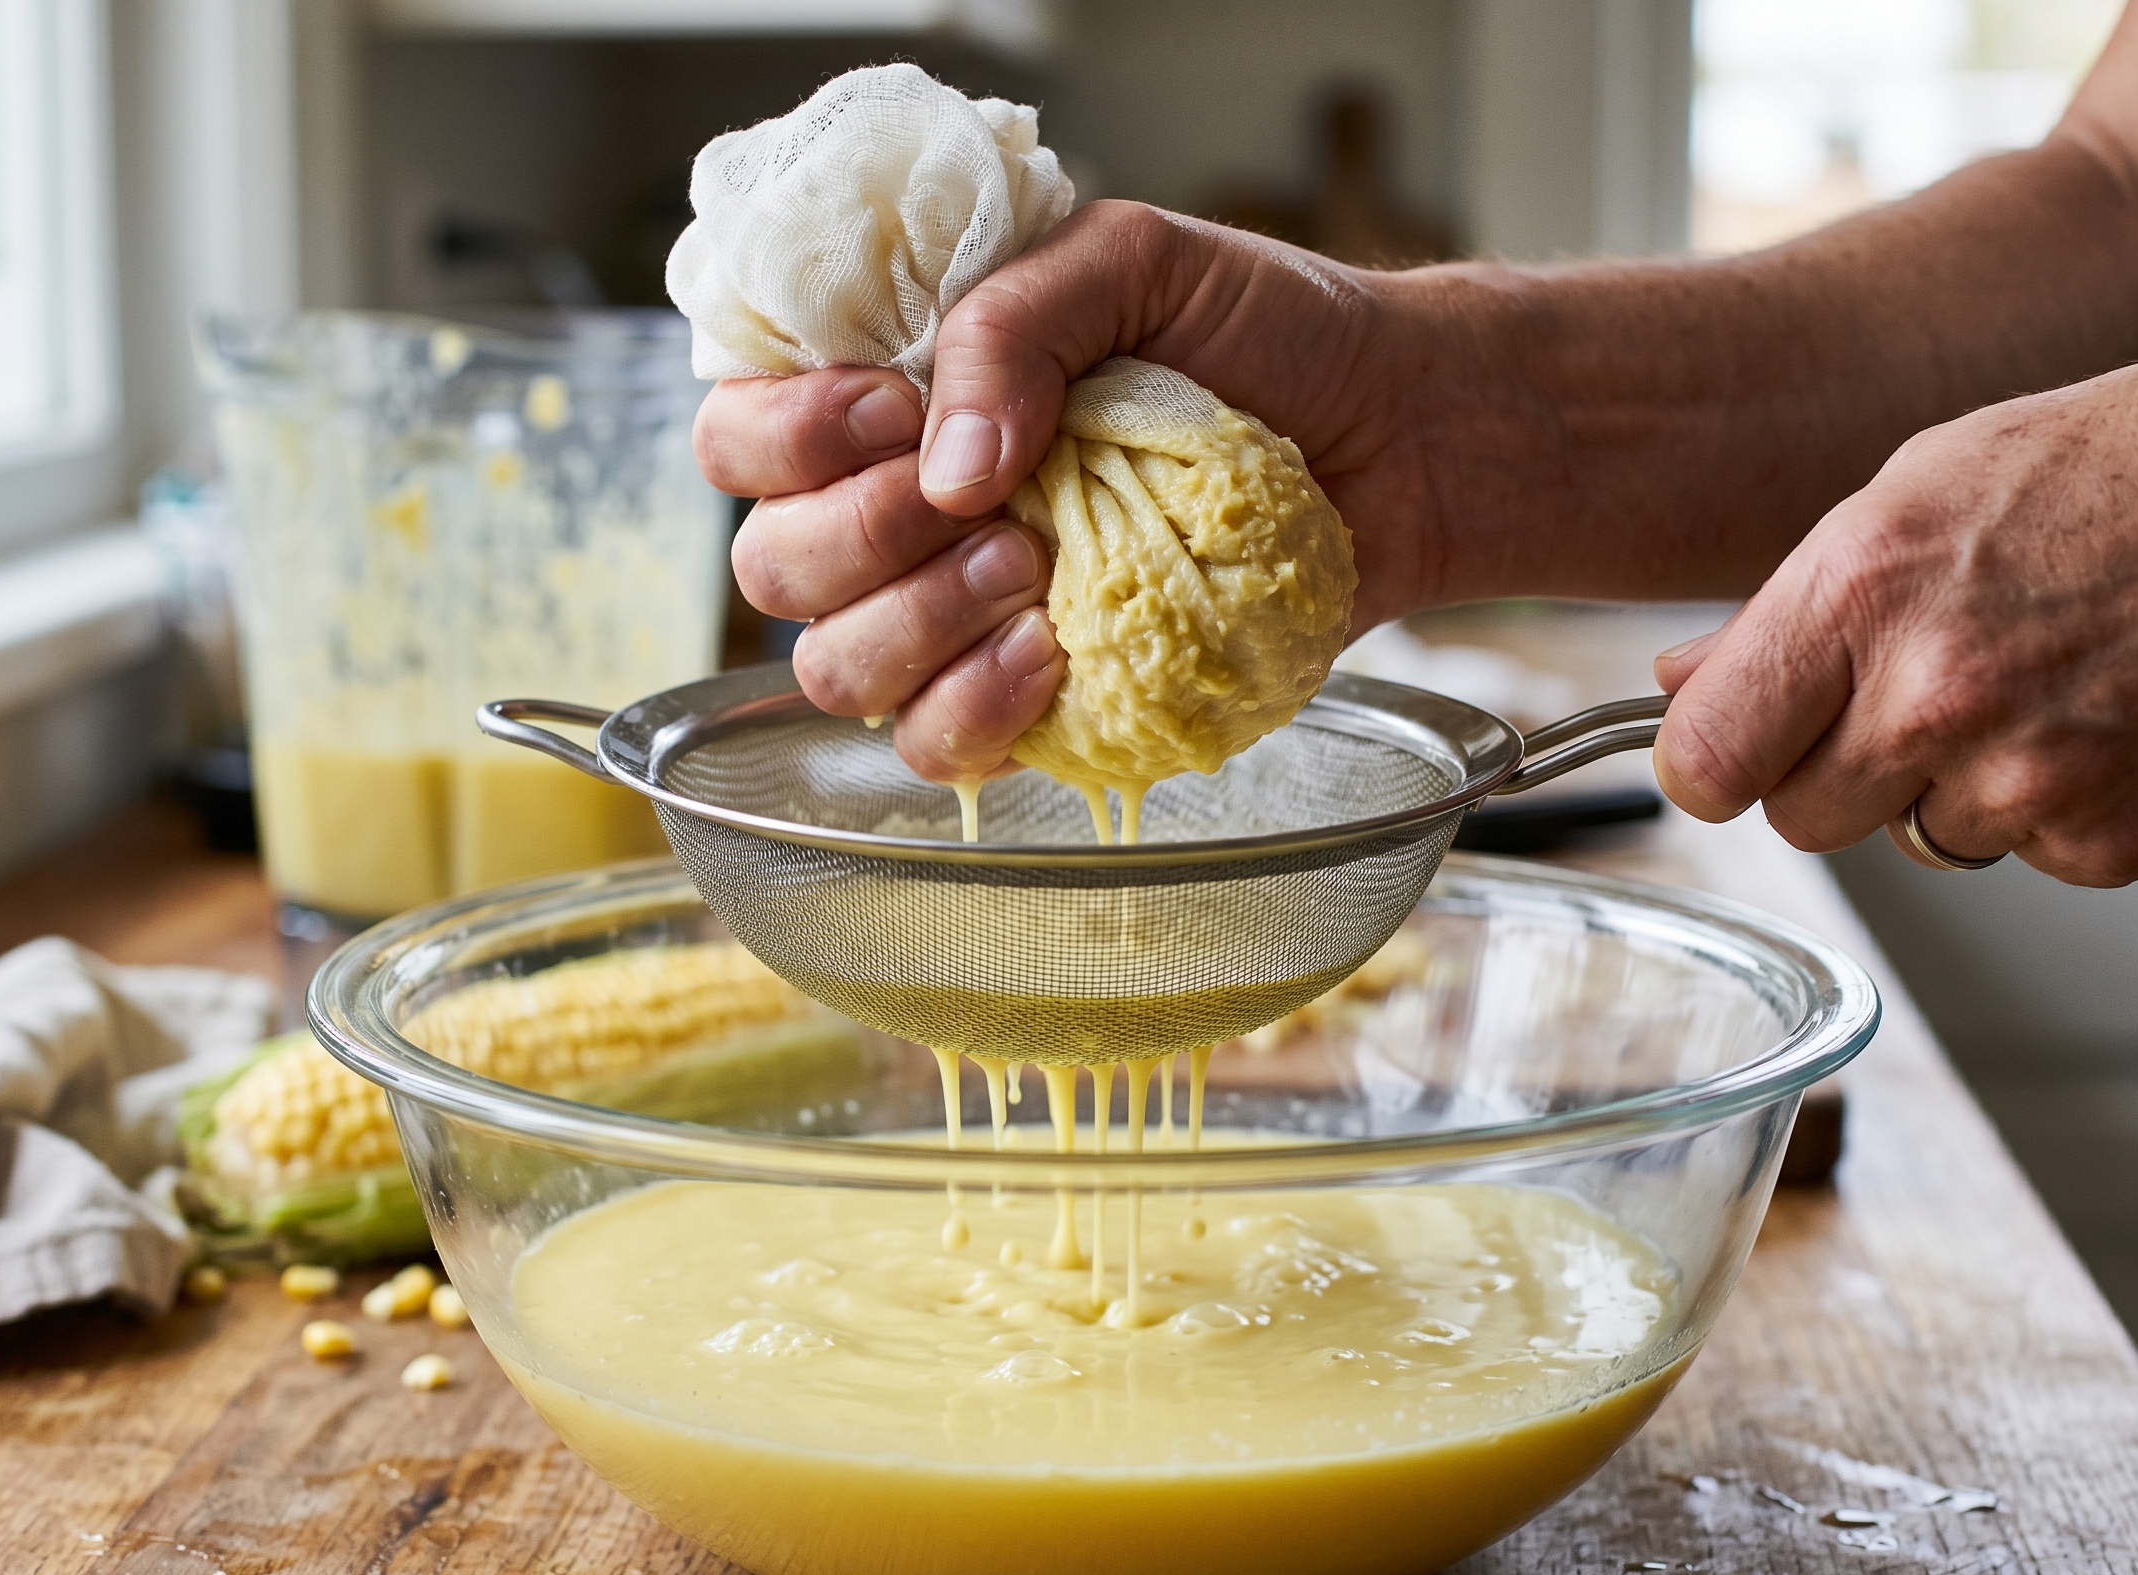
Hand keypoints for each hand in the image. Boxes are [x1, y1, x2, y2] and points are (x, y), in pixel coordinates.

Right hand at [692, 201, 1449, 781]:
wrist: (1397, 436)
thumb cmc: (1264, 335)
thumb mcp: (1135, 264)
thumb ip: (1016, 323)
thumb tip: (942, 460)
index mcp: (895, 396)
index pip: (741, 437)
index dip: (787, 438)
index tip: (897, 409)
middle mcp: (905, 512)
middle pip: (770, 569)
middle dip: (862, 539)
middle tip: (992, 503)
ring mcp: (959, 618)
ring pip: (835, 672)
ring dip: (919, 625)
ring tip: (1032, 573)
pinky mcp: (1034, 702)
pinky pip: (934, 748)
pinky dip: (975, 709)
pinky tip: (1053, 654)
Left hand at [1651, 341, 2137, 886]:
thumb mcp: (1930, 483)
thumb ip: (1788, 605)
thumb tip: (1683, 684)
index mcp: (1868, 591)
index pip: (1706, 761)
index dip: (1716, 757)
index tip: (1736, 743)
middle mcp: (1940, 698)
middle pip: (1802, 817)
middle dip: (1838, 766)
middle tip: (1924, 684)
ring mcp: (2033, 782)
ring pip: (1918, 841)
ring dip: (1954, 784)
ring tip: (2042, 678)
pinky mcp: (2117, 844)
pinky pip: (2029, 856)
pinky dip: (2056, 806)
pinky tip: (2109, 714)